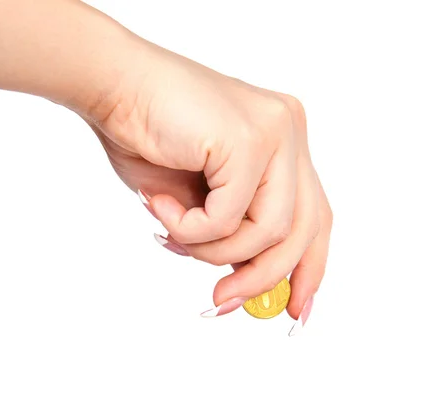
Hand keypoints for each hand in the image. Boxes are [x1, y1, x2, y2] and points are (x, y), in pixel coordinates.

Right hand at [74, 38, 331, 320]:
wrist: (111, 85)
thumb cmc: (146, 136)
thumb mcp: (200, 199)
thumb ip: (231, 231)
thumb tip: (246, 279)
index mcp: (282, 144)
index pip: (315, 216)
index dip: (308, 268)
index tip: (294, 310)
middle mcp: (289, 132)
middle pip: (304, 229)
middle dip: (261, 277)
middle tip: (221, 302)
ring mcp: (275, 132)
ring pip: (270, 231)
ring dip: (212, 250)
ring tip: (172, 233)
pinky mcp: (249, 139)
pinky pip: (230, 217)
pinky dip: (191, 228)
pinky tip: (161, 206)